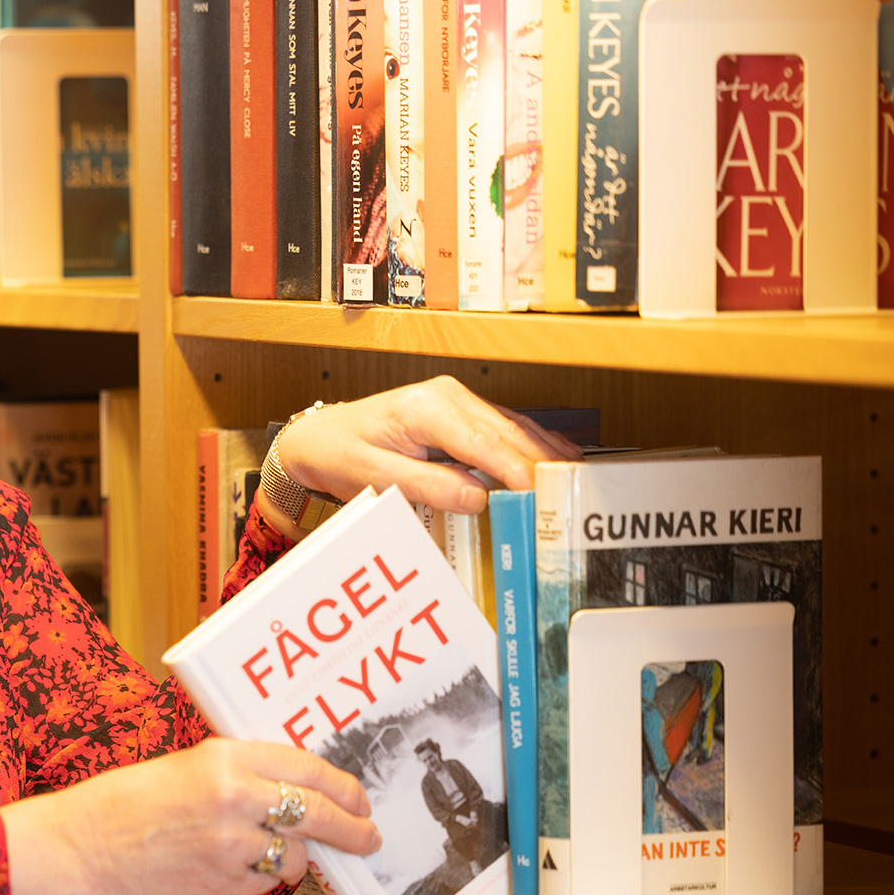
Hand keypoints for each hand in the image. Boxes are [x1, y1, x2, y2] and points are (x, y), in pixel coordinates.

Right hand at [0, 737, 381, 894]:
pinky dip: (263, 878)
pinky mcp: (223, 883)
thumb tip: (295, 787)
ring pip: (295, 856)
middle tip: (367, 835)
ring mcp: (231, 845)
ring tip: (274, 850)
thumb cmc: (125, 803)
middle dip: (352, 828)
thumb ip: (242, 772)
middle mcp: (236, 798)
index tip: (357, 798)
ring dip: (297, 856)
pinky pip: (266, 884)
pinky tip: (238, 865)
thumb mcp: (187, 765)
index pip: (308, 768)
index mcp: (226, 758)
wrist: (86, 847)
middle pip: (318, 813)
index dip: (342, 787)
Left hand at [269, 376, 582, 518]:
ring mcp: (454, 400)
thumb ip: (425, 485)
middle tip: (567, 494)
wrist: (319, 438)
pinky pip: (501, 428)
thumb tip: (476, 497)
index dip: (517, 468)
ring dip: (542, 451)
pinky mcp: (458, 412)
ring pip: (510, 426)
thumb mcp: (374, 475)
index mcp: (425, 408)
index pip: (483, 442)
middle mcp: (446, 397)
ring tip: (574, 478)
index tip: (540, 492)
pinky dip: (529, 444)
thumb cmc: (341, 453)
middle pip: (505, 432)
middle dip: (539, 463)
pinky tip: (553, 458)